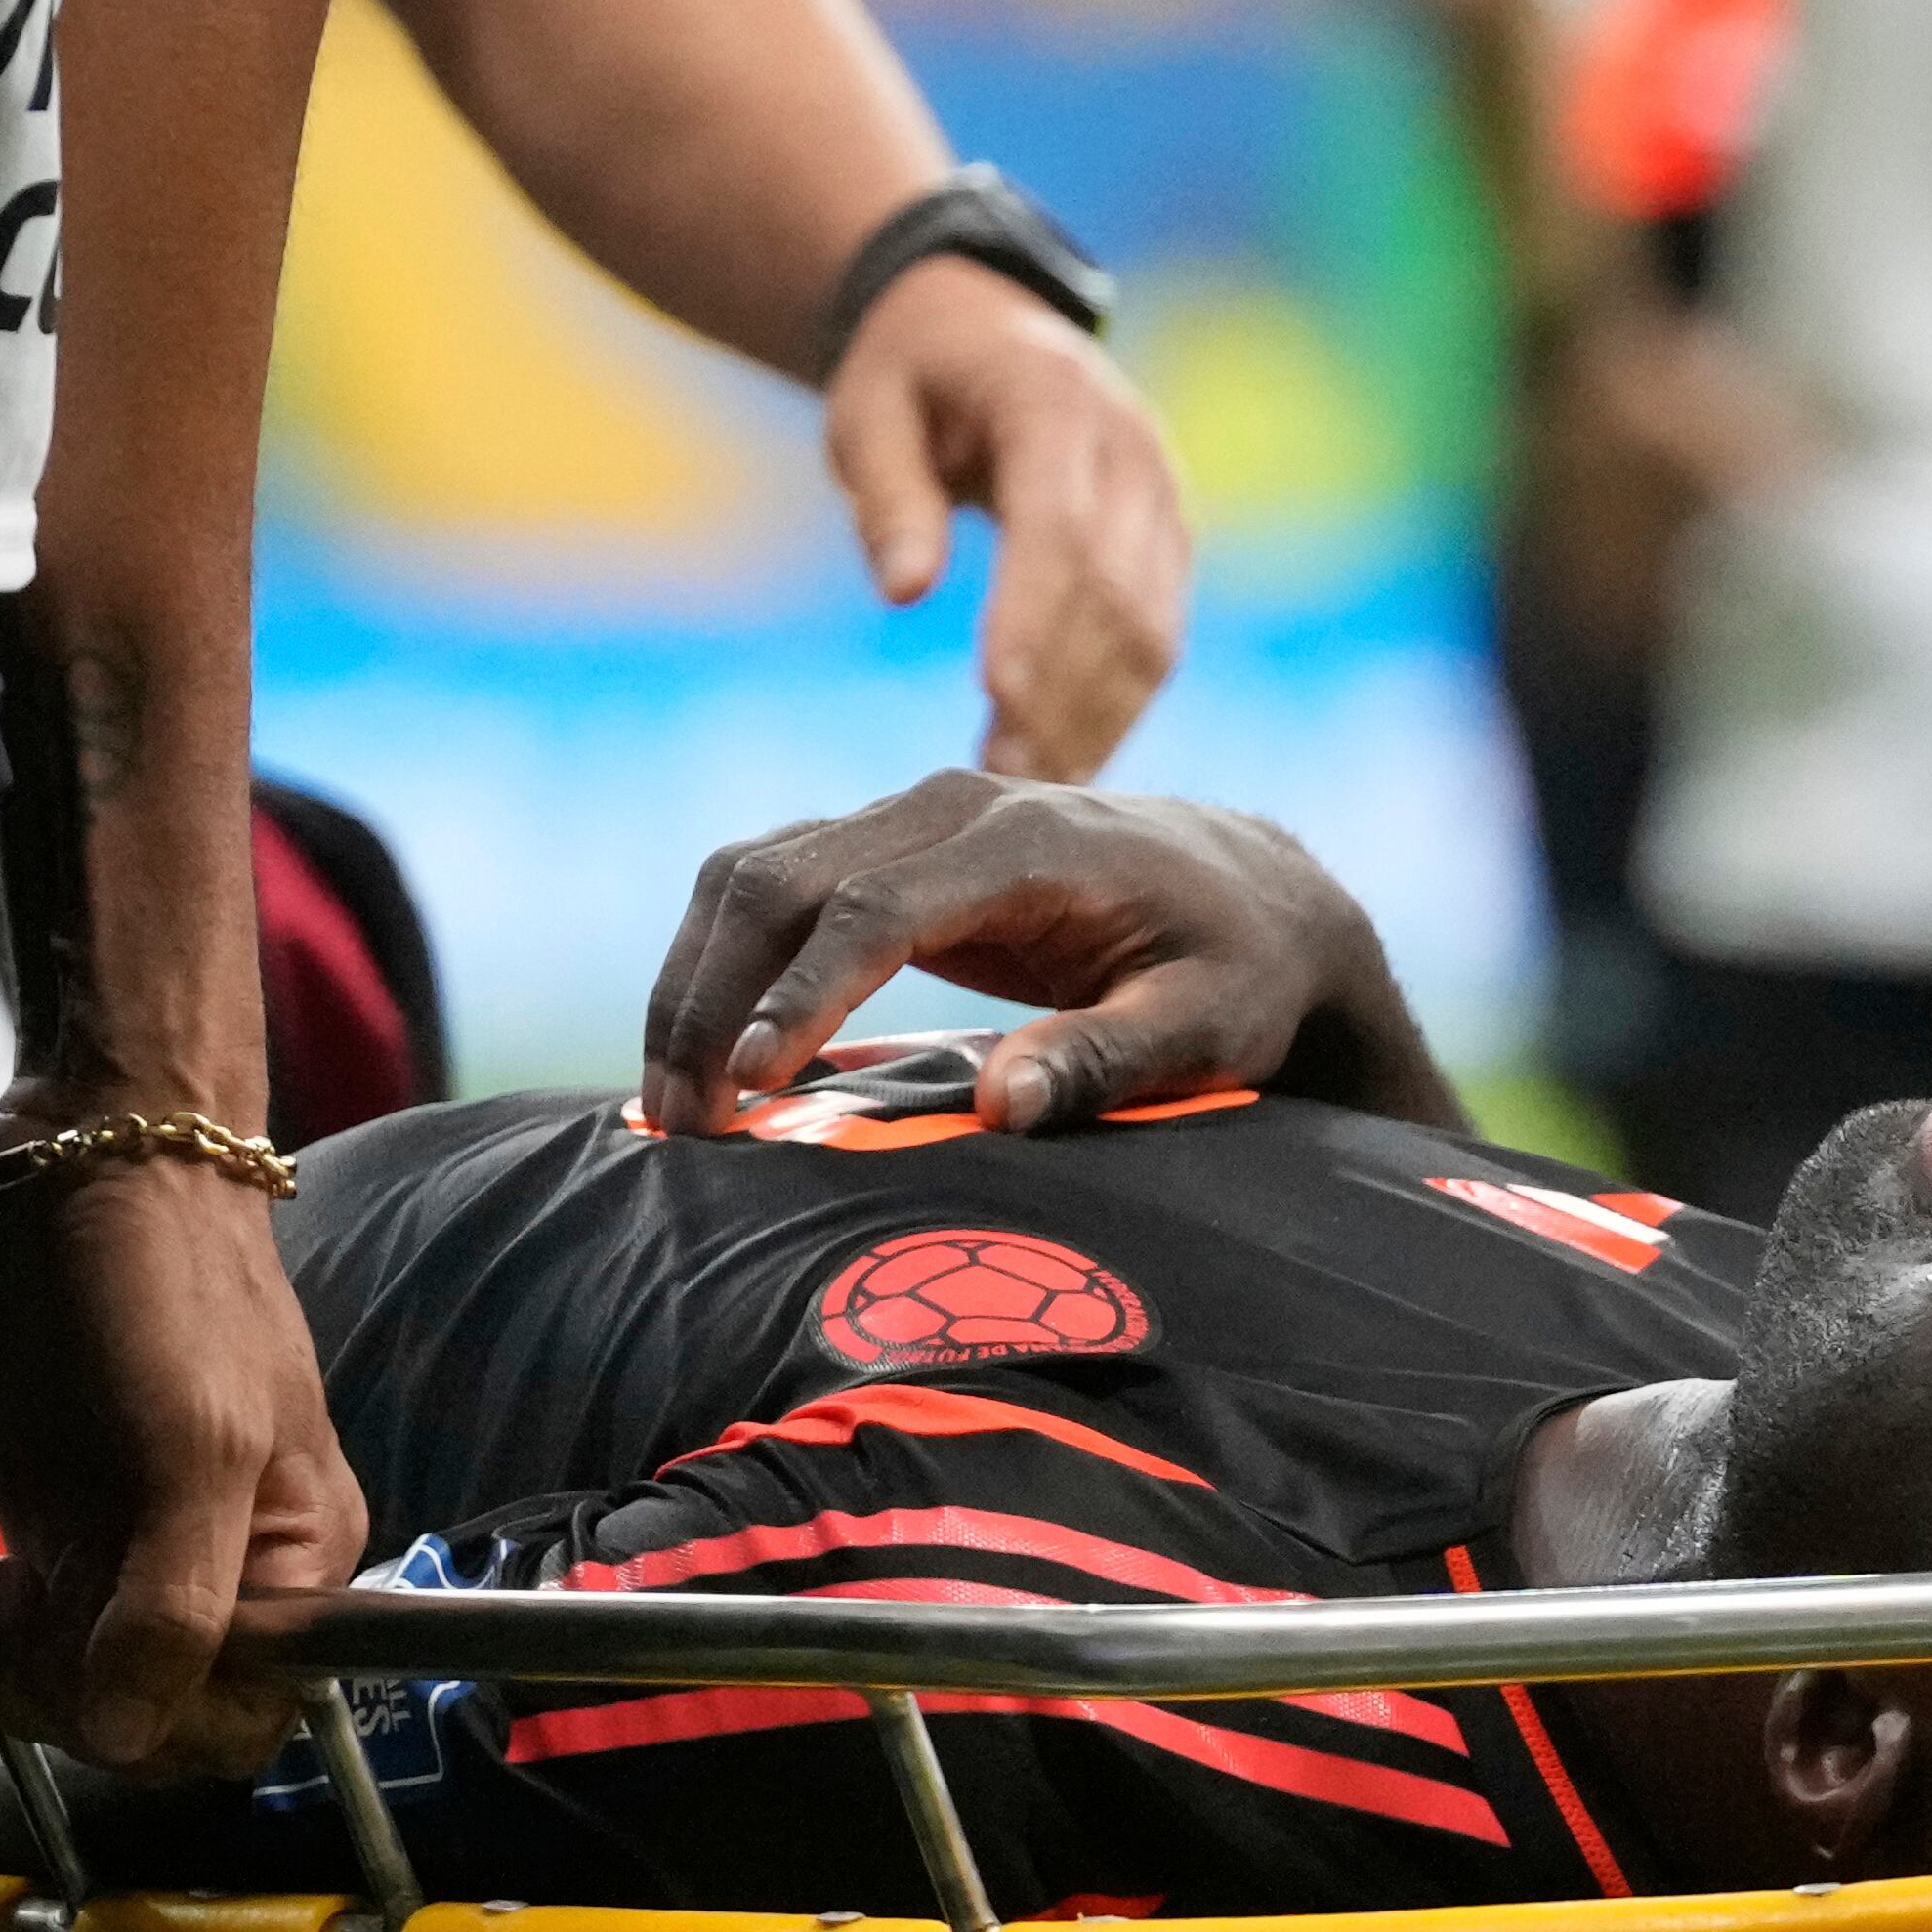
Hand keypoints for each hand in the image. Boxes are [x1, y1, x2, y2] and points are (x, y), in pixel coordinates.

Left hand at [0, 1151, 367, 1775]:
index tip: (88, 1661)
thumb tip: (128, 1733)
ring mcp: (148, 1555)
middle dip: (82, 1698)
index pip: (249, 1713)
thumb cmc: (161, 1289)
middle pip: (167, 1718)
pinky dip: (6, 1653)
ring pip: (97, 1694)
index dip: (162, 1716)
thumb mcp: (192, 1443)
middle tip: (20, 1626)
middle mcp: (234, 1573)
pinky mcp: (78, 1534)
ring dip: (30, 1678)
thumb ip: (177, 1600)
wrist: (89, 1171)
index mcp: (298, 1558)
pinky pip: (52, 1647)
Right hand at [635, 770, 1464, 1136]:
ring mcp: (914, 818)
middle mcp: (955, 806)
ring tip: (675, 1109)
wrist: (1257, 900)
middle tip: (685, 1125)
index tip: (753, 1087)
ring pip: (753, 876)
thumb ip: (1112, 1058)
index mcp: (1031, 841)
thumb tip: (1005, 1104)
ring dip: (695, 984)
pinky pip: (771, 889)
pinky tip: (704, 1057)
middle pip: (782, 878)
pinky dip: (719, 964)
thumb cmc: (1239, 974)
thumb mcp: (1208, 1027)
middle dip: (713, 998)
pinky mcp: (890, 851)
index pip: (876, 905)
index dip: (802, 994)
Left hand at [823, 257, 1190, 783]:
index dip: (1034, 615)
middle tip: (999, 781)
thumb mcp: (869, 410)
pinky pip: (1158, 640)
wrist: (992, 332)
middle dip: (1060, 691)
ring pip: (1151, 628)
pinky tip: (1065, 762)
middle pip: (1113, 589)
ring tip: (1028, 789)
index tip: (993, 698)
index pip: (1061, 522)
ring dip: (1094, 717)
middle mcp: (1133, 448)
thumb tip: (905, 592)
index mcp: (1057, 399)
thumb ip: (889, 496)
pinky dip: (1114, 707)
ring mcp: (1165, 499)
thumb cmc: (912, 375)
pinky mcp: (1171, 546)